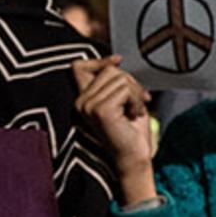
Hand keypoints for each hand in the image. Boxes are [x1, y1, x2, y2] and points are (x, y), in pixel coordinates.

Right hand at [72, 57, 156, 204]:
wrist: (134, 156)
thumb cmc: (132, 130)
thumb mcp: (123, 100)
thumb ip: (115, 82)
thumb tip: (115, 59)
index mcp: (83, 99)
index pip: (79, 67)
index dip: (99, 60)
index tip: (118, 60)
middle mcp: (81, 102)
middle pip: (110, 70)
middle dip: (131, 83)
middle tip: (136, 103)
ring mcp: (88, 105)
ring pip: (120, 78)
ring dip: (135, 93)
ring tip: (133, 111)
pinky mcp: (100, 110)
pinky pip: (125, 89)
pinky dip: (136, 100)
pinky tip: (133, 115)